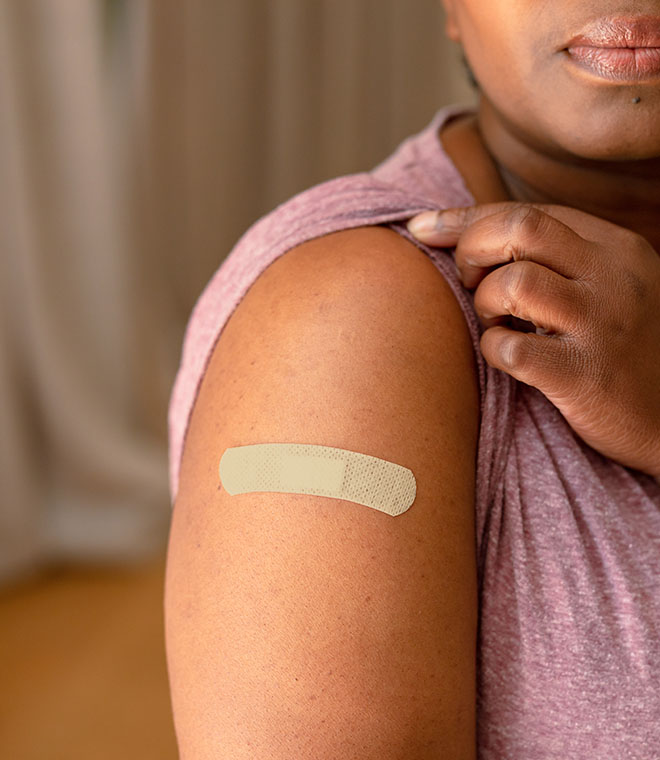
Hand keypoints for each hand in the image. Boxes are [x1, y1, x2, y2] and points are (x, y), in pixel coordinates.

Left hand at [407, 203, 659, 477]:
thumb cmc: (622, 349)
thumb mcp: (605, 287)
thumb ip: (554, 258)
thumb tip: (462, 233)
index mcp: (616, 248)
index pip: (529, 212)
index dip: (466, 219)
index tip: (422, 227)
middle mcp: (613, 277)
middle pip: (519, 229)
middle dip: (471, 248)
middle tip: (469, 281)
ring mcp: (602, 325)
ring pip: (514, 284)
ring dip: (485, 303)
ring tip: (497, 323)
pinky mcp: (587, 376)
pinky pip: (512, 349)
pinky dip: (492, 350)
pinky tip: (506, 357)